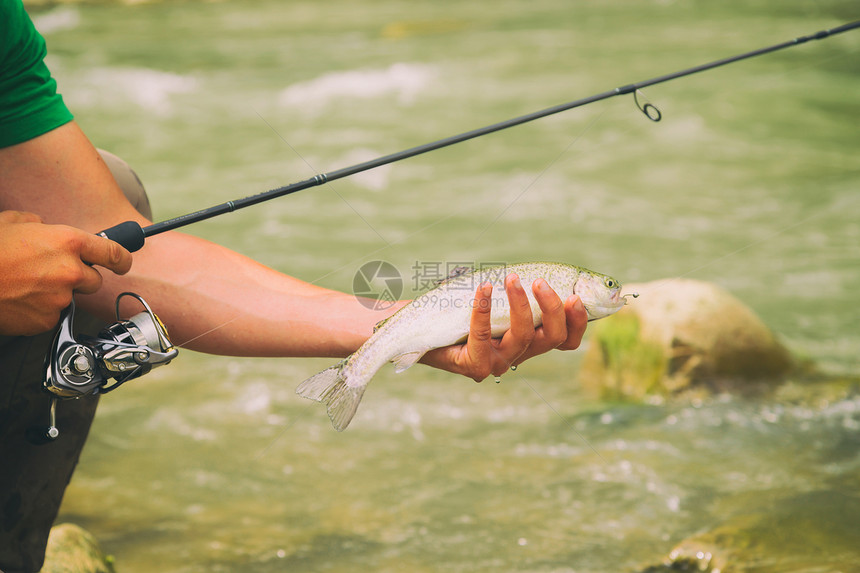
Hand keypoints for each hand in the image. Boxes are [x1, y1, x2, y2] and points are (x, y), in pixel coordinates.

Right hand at [0, 211, 132, 335]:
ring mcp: (61, 298)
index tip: (123, 263)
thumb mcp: (11, 222)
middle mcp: (71, 271)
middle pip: (94, 280)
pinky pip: (52, 316)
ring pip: (70, 298)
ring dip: (55, 293)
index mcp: (68, 242)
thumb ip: (38, 224)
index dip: (122, 258)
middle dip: (79, 278)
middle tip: (49, 273)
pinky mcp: (48, 320)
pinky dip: (40, 311)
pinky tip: (20, 301)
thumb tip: (45, 228)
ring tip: (25, 285)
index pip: (113, 252)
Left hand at [422, 273, 587, 380]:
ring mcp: (497, 364)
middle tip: (540, 281)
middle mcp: (518, 355)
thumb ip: (517, 288)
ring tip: (511, 278)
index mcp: (529, 341)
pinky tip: (483, 289)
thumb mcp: (495, 296)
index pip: (566, 340)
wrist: (423, 330)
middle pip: (552, 338)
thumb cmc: (462, 308)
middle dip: (552, 308)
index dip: (578, 322)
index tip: (575, 296)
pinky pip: (484, 336)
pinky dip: (484, 309)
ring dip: (520, 303)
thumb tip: (538, 265)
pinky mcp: (475, 366)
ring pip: (522, 335)